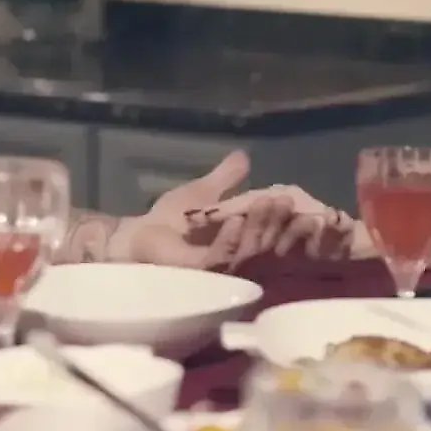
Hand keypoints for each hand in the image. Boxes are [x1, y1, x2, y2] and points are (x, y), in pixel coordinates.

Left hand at [115, 153, 350, 267]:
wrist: (135, 237)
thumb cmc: (169, 221)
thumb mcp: (203, 193)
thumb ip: (225, 178)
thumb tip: (245, 155)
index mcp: (239, 241)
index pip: (270, 233)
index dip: (285, 219)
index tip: (295, 199)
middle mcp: (235, 258)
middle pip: (265, 244)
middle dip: (277, 222)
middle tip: (286, 200)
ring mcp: (219, 269)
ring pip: (248, 251)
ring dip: (259, 227)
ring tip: (267, 202)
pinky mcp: (199, 274)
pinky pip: (219, 260)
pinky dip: (228, 241)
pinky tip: (235, 221)